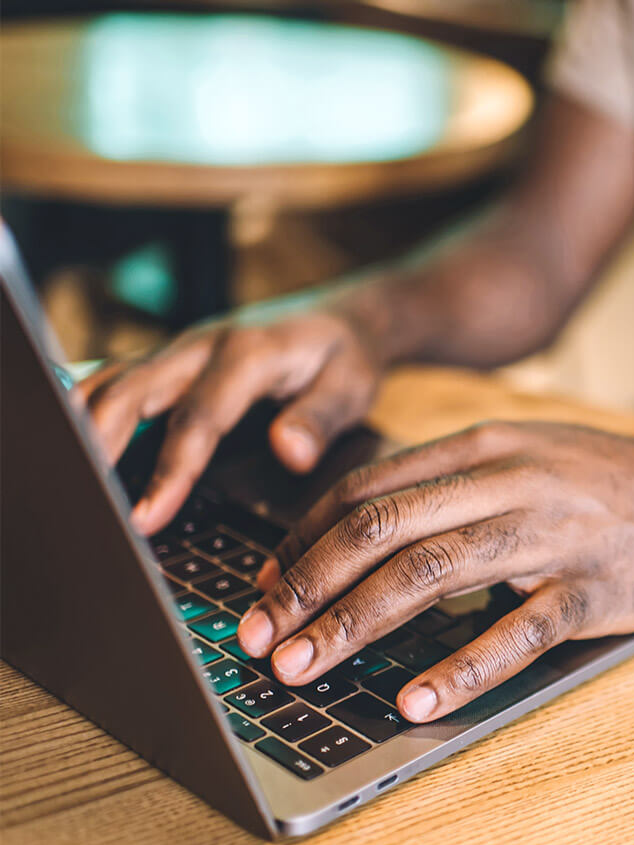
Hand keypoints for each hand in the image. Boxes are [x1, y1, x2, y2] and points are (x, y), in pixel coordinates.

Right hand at [75, 295, 386, 534]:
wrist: (341, 318)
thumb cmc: (345, 356)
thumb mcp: (352, 385)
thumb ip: (320, 419)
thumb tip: (288, 453)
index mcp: (247, 354)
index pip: (197, 419)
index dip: (169, 471)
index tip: (145, 519)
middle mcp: (201, 346)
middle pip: (130, 394)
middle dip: (97, 448)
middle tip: (81, 505)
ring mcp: (178, 352)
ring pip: (110, 383)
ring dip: (78, 428)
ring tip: (64, 483)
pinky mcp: (167, 363)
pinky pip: (114, 383)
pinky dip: (83, 413)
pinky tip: (69, 451)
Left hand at [235, 421, 633, 722]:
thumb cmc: (611, 486)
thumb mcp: (528, 455)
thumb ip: (454, 484)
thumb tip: (363, 532)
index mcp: (486, 445)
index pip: (369, 488)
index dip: (303, 541)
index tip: (264, 589)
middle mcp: (510, 479)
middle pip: (383, 526)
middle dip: (308, 585)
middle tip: (259, 639)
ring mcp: (553, 532)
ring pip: (432, 571)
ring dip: (355, 623)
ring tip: (305, 667)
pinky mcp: (593, 586)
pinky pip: (517, 629)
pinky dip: (460, 665)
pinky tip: (415, 698)